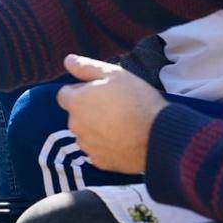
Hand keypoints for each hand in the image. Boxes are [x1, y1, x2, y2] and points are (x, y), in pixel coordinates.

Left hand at [56, 55, 167, 174]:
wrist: (158, 137)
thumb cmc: (137, 100)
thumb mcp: (114, 74)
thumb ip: (86, 67)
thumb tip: (67, 60)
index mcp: (77, 103)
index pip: (64, 94)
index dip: (81, 90)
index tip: (100, 92)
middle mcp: (75, 126)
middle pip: (75, 114)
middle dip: (88, 110)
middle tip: (114, 106)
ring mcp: (86, 146)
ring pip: (86, 133)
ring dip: (96, 128)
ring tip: (121, 123)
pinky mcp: (99, 162)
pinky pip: (97, 150)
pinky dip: (105, 145)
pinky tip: (124, 139)